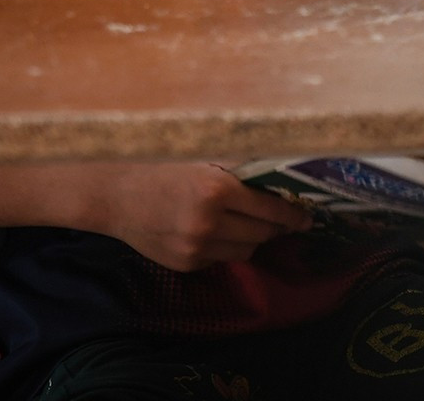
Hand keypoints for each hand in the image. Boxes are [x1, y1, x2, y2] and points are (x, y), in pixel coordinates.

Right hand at [89, 162, 310, 271]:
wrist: (116, 196)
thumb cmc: (162, 167)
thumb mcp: (202, 158)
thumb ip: (239, 168)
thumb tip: (281, 169)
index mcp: (216, 190)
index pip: (270, 209)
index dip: (293, 215)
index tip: (307, 217)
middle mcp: (208, 223)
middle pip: (261, 234)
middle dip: (276, 228)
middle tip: (284, 220)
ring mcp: (196, 248)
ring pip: (244, 251)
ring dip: (253, 239)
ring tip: (250, 225)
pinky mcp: (185, 264)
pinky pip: (220, 259)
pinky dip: (226, 247)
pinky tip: (218, 232)